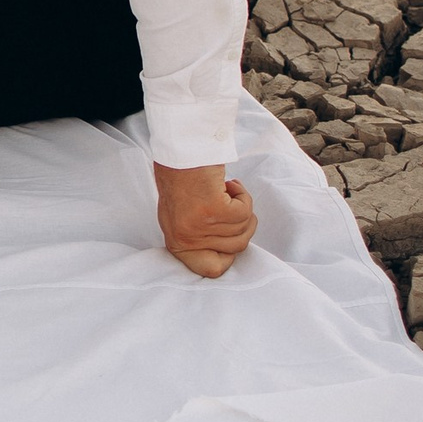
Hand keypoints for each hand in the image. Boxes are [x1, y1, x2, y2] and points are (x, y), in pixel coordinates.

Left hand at [154, 162, 254, 277]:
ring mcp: (199, 226)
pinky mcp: (213, 209)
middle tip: (231, 205)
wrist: (178, 151)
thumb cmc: (182, 180)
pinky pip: (245, 212)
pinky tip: (229, 184)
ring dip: (242, 207)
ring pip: (244, 228)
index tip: (228, 235)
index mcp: (178, 242)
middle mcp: (186, 238)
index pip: (210, 270)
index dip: (228, 255)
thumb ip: (202, 238)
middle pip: (237, 248)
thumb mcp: (183, 217)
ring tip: (225, 190)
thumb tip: (228, 253)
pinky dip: (243, 196)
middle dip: (242, 225)